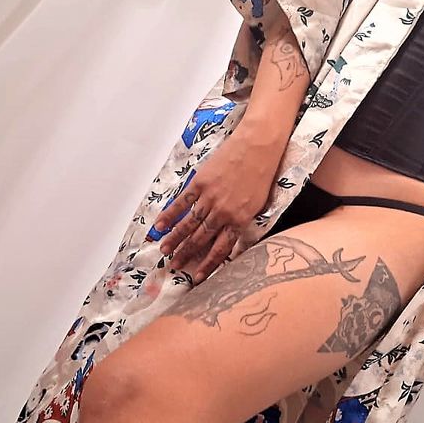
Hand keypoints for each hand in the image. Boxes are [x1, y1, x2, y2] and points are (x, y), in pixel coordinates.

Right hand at [151, 129, 277, 282]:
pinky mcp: (200, 182)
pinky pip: (182, 202)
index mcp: (240, 220)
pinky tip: (160, 225)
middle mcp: (223, 212)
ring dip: (175, 239)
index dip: (208, 264)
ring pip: (189, 224)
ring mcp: (210, 197)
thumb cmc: (263, 172)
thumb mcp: (259, 204)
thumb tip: (232, 239)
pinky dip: (170, 214)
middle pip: (201, 239)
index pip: (221, 249)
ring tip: (164, 250)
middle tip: (174, 266)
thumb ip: (243, 222)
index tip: (197, 277)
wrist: (258, 145)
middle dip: (186, 255)